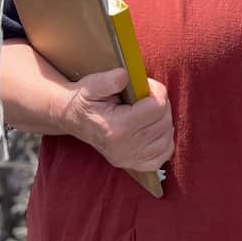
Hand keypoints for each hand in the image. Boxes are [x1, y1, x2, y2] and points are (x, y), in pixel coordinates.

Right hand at [59, 68, 173, 171]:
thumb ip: (109, 80)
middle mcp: (124, 148)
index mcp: (116, 128)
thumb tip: (125, 76)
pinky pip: (164, 154)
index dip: (156, 91)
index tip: (145, 87)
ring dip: (163, 120)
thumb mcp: (92, 84)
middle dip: (160, 104)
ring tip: (147, 112)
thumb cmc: (86, 100)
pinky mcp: (133, 164)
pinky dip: (164, 140)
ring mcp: (129, 159)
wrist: (74, 118)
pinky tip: (152, 129)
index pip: (157, 107)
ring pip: (167, 136)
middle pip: (164, 121)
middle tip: (144, 98)